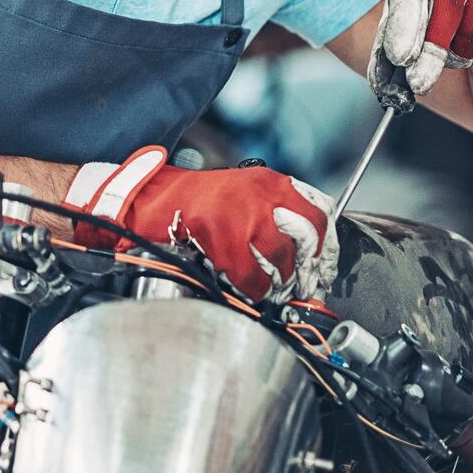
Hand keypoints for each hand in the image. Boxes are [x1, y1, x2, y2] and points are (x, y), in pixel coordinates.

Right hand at [66, 147, 338, 300]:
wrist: (147, 202)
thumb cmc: (190, 203)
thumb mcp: (243, 197)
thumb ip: (275, 218)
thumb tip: (307, 253)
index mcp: (271, 182)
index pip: (320, 212)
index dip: (326, 245)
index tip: (323, 266)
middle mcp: (262, 194)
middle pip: (305, 241)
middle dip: (303, 270)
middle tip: (298, 287)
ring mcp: (243, 212)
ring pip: (280, 262)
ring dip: (276, 283)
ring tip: (267, 290)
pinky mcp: (223, 235)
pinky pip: (251, 276)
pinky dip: (251, 289)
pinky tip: (243, 287)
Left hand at [375, 0, 472, 95]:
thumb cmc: (451, 31)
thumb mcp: (415, 33)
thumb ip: (398, 42)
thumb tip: (386, 68)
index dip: (406, 22)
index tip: (401, 56)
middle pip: (448, 1)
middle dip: (432, 45)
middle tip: (419, 79)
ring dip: (464, 51)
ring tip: (463, 52)